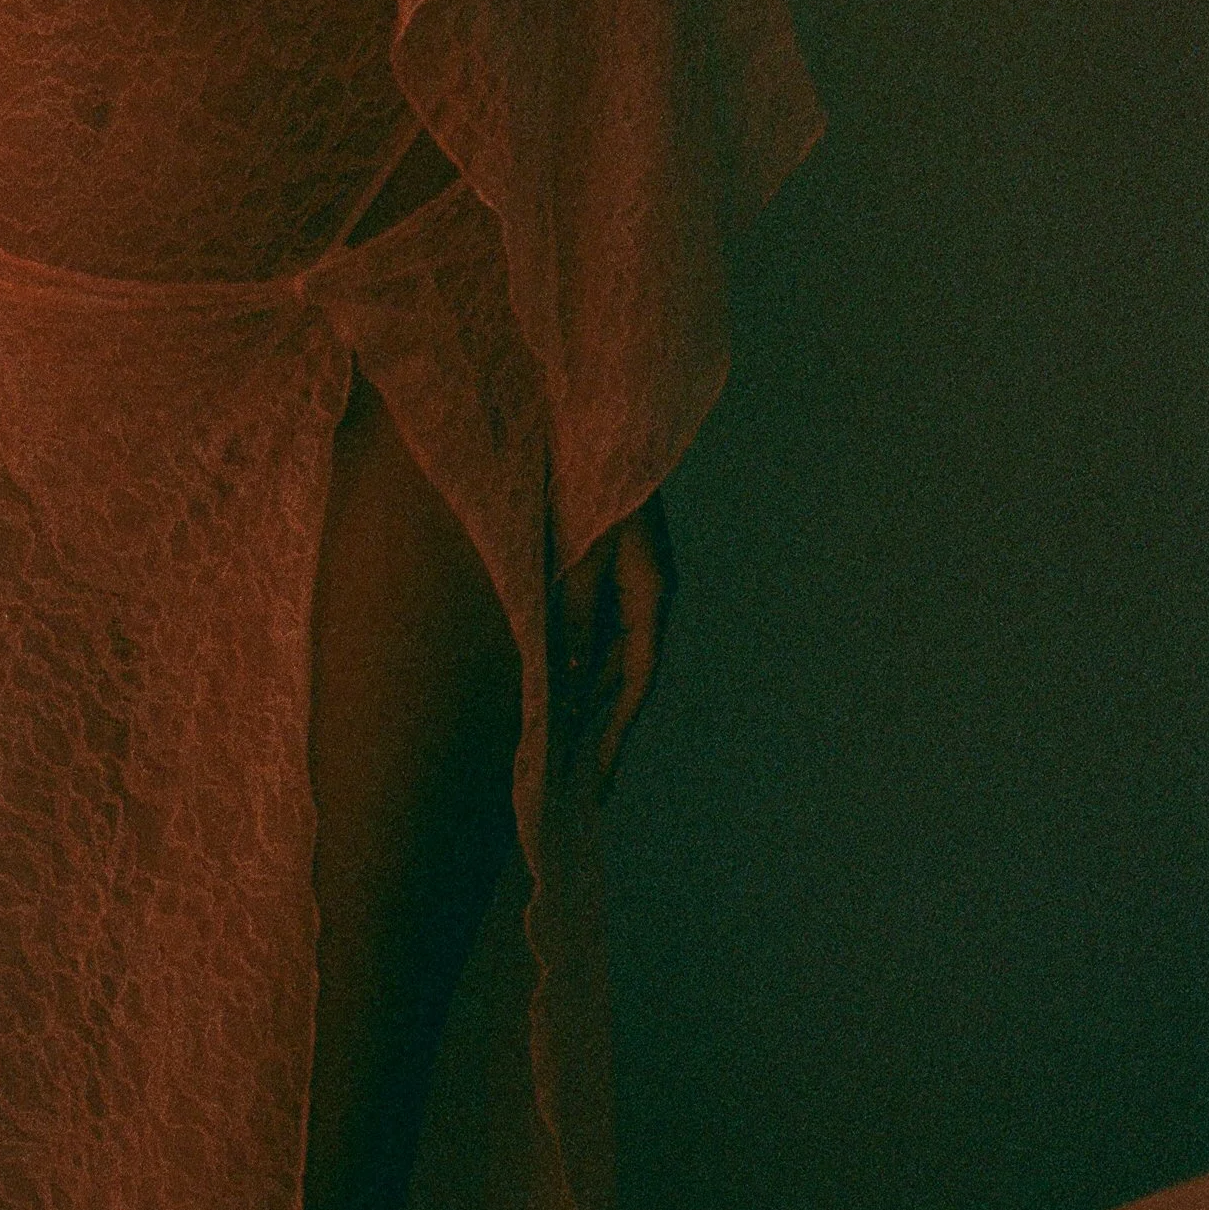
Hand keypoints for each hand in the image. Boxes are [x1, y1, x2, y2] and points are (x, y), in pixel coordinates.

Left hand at [550, 494, 674, 796]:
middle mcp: (647, 595)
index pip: (636, 680)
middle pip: (625, 675)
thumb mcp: (580, 559)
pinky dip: (578, 663)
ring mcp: (631, 582)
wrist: (597, 426)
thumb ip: (576, 620)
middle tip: (578, 783)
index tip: (597, 782)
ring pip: (610, 656)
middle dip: (602, 728)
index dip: (615, 733)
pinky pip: (596, 630)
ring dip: (588, 700)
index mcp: (651, 594)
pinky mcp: (609, 569)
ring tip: (563, 750)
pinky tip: (556, 688)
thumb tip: (568, 683)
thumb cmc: (589, 488)